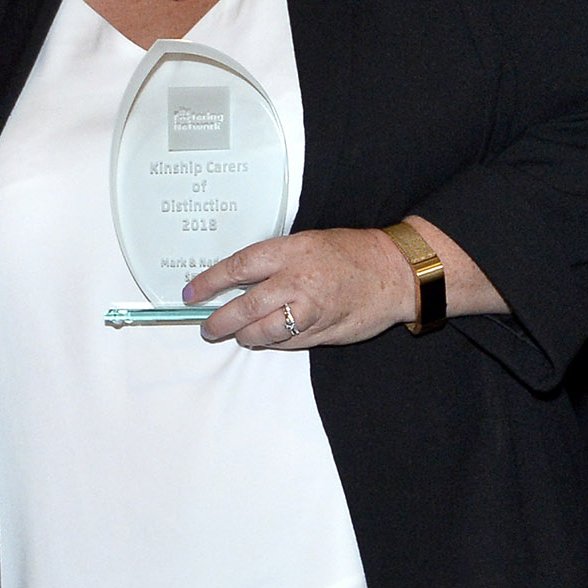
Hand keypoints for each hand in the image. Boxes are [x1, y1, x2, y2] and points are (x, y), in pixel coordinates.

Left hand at [189, 229, 416, 347]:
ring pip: (262, 332)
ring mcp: (309, 310)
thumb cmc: (352, 254)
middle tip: (208, 328)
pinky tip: (269, 337)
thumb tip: (238, 282)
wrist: (395, 273)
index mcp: (290, 252)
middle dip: (219, 321)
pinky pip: (285, 344)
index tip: (192, 293)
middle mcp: (296, 281)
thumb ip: (275, 262)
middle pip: (244, 307)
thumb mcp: (308, 243)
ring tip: (239, 334)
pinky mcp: (320, 332)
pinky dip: (273, 342)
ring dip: (245, 336)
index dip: (210, 283)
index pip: (238, 268)